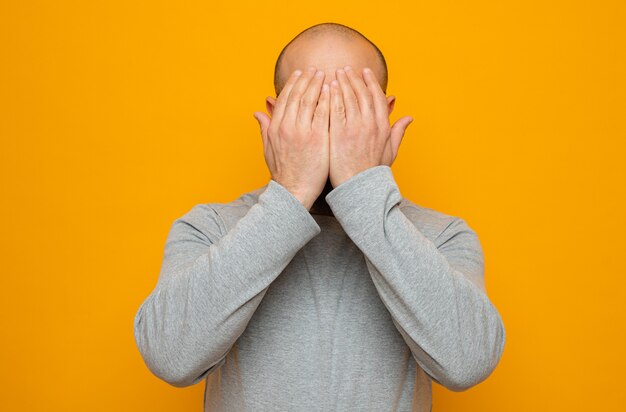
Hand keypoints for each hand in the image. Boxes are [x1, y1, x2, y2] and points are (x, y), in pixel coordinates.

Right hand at [253, 67, 329, 209]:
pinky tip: (333, 90)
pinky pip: (323, 113)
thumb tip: (257, 112)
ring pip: (310, 100)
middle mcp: (288, 126)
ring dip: (318, 85)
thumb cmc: (284, 173)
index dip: (293, 84)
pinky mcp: (317, 138)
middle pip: (298, 95)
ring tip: (325, 74)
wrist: (294, 192)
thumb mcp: (268, 149)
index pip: (285, 98)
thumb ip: (264, 128)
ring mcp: (303, 131)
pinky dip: (327, 99)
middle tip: (315, 69)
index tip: (300, 73)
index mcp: (276, 127)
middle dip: (307, 79)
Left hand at [329, 65, 412, 187]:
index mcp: (383, 127)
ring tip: (335, 73)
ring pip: (349, 97)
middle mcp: (370, 124)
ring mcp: (354, 128)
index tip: (364, 72)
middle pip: (362, 93)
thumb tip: (409, 118)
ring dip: (343, 82)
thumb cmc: (372, 172)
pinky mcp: (339, 133)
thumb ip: (398, 131)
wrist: (357, 188)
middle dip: (354, 78)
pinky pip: (335, 108)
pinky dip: (333, 96)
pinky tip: (328, 87)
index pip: (377, 97)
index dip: (370, 82)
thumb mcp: (390, 151)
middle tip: (346, 68)